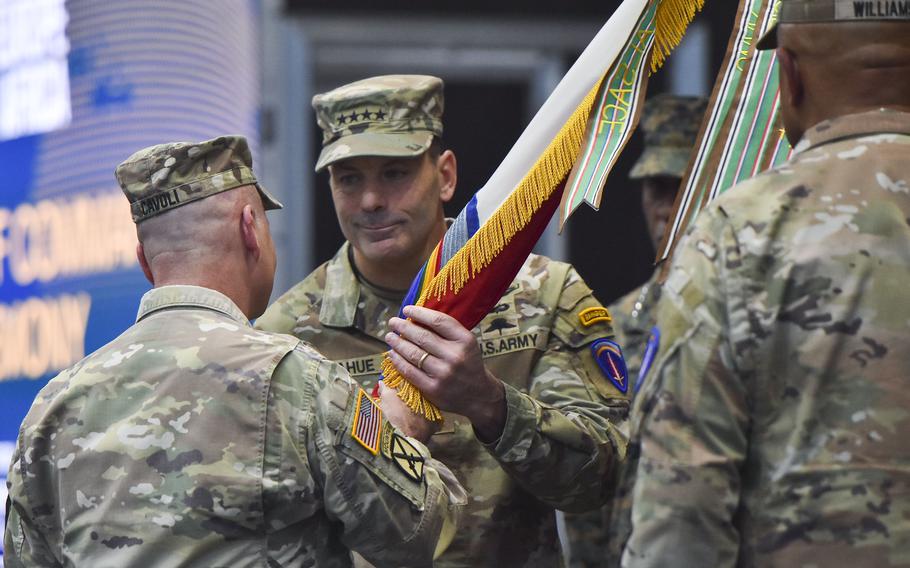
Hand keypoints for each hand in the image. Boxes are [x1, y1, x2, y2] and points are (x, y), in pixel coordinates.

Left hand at [385, 305, 506, 442]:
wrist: (479, 395)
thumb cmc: (468, 363)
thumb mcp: (466, 343)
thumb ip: (446, 332)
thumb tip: (416, 318)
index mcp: (465, 340)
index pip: (438, 321)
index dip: (419, 313)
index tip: (406, 310)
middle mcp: (455, 356)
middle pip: (422, 336)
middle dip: (403, 327)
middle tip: (392, 322)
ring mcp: (443, 374)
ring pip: (413, 353)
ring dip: (397, 343)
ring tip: (389, 336)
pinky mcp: (433, 389)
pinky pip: (410, 371)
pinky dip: (398, 361)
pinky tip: (392, 354)